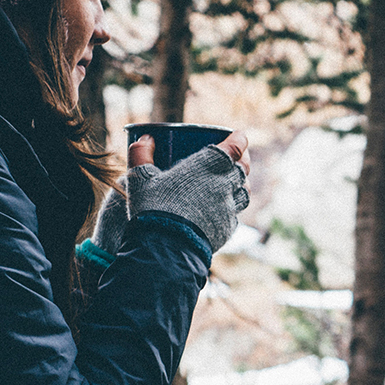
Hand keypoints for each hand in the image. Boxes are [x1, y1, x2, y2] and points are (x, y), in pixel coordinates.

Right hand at [124, 131, 249, 253]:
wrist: (167, 248)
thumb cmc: (154, 208)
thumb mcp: (140, 178)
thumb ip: (140, 155)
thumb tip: (144, 139)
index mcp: (209, 166)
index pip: (235, 147)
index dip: (239, 139)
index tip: (239, 135)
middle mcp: (224, 185)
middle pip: (243, 169)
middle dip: (243, 160)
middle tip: (237, 156)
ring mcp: (228, 209)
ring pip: (244, 192)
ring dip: (240, 184)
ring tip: (233, 181)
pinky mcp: (226, 229)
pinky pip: (234, 215)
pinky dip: (231, 208)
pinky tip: (222, 208)